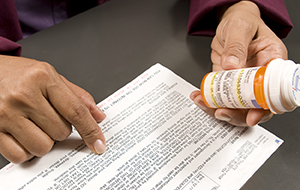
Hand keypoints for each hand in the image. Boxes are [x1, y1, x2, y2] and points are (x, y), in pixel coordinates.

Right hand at [0, 55, 105, 162]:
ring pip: (42, 146)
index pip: (75, 110)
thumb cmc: (17, 74)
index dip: (91, 130)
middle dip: (60, 129)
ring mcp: (5, 113)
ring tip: (34, 125)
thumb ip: (76, 96)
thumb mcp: (49, 76)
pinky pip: (20, 155)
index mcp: (43, 78)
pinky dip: (26, 151)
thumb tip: (98, 116)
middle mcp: (24, 95)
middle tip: (47, 116)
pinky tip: (23, 135)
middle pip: (61, 132)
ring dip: (44, 141)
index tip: (98, 143)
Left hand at [191, 1, 286, 125]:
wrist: (230, 22)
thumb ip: (237, 46)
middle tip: (220, 112)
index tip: (250, 115)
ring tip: (203, 102)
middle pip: (254, 105)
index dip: (263, 108)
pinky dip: (209, 100)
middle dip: (237, 113)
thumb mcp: (239, 27)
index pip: (272, 92)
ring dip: (218, 108)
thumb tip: (232, 65)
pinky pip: (221, 97)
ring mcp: (243, 82)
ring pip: (236, 105)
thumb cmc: (242, 21)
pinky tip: (200, 97)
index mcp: (271, 61)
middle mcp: (259, 76)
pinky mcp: (229, 83)